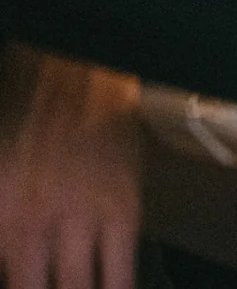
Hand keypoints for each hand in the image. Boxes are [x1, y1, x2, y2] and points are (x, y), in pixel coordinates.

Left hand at [0, 46, 140, 288]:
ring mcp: (81, 217)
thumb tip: (15, 255)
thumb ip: (9, 218)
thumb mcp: (0, 171)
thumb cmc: (30, 116)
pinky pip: (120, 265)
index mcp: (2, 212)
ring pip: (78, 287)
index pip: (17, 278)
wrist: (82, 72)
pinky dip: (117, 287)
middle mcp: (34, 221)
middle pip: (45, 288)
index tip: (28, 286)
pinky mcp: (122, 207)